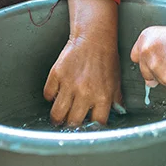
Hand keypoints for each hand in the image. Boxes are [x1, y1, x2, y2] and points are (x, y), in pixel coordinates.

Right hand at [43, 0, 122, 125]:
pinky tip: (55, 94)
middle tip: (70, 122)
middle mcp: (85, 93)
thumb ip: (115, 99)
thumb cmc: (106, 59)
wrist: (94, 38)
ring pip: (57, 113)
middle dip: (72, 124)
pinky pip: (48, 94)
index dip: (92, 126)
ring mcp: (69, 84)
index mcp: (102, 96)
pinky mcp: (57, 75)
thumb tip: (117, 112)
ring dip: (58, 117)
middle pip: (73, 122)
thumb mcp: (116, 81)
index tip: (88, 125)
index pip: (96, 123)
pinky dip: (50, 96)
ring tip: (59, 116)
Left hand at [130, 18, 165, 91]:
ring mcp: (159, 72)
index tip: (153, 61)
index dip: (146, 61)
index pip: (136, 59)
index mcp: (144, 43)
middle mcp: (148, 58)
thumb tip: (150, 69)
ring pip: (162, 82)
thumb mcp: (160, 34)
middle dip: (158, 72)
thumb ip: (150, 49)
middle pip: (148, 75)